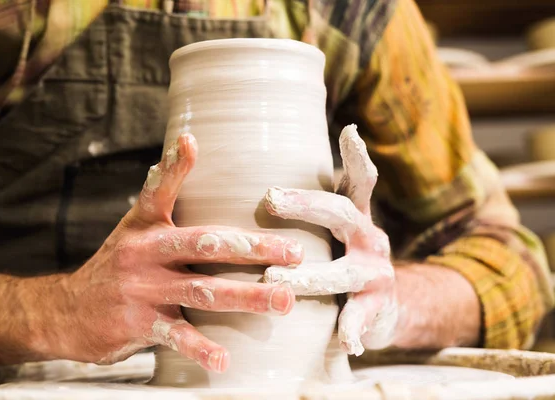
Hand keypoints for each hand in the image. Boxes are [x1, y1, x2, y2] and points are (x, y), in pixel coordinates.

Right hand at [37, 134, 302, 370]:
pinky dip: (201, 348)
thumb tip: (184, 147)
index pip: (159, 190)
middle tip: (293, 253)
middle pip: (203, 245)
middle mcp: (143, 253)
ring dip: (246, 296)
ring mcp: (141, 289)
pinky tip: (224, 358)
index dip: (174, 167)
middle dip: (252, 247)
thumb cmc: (115, 266)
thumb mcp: (133, 229)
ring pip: (202, 291)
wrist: (65, 311)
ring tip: (283, 300)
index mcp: (143, 226)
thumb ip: (161, 199)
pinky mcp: (138, 323)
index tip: (190, 143)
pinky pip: (176, 336)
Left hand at [263, 125, 396, 355]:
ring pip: (343, 273)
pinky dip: (353, 329)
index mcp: (357, 217)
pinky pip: (362, 317)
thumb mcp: (338, 231)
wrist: (387, 307)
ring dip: (310, 276)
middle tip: (271, 199)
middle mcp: (370, 238)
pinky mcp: (378, 307)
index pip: (359, 181)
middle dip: (307, 206)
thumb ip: (314, 209)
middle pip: (342, 215)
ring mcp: (376, 273)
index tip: (349, 131)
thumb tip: (262, 179)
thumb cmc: (345, 261)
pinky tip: (347, 342)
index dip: (357, 157)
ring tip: (275, 281)